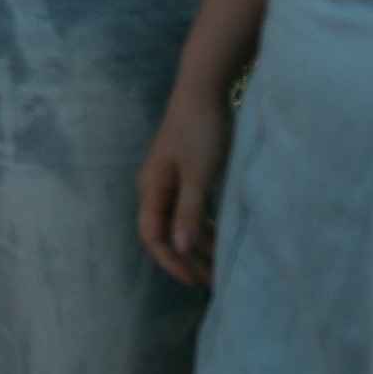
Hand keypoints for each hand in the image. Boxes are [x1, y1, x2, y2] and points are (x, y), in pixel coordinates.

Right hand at [137, 85, 232, 286]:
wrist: (202, 91)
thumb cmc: (200, 132)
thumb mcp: (198, 175)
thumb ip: (188, 212)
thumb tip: (179, 248)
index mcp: (151, 189)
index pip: (153, 236)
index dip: (170, 262)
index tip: (194, 282)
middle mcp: (155, 187)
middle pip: (166, 232)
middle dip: (186, 258)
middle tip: (211, 282)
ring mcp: (170, 179)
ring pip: (180, 220)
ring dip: (197, 243)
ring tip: (221, 263)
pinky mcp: (186, 171)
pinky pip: (190, 207)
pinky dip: (204, 224)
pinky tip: (221, 235)